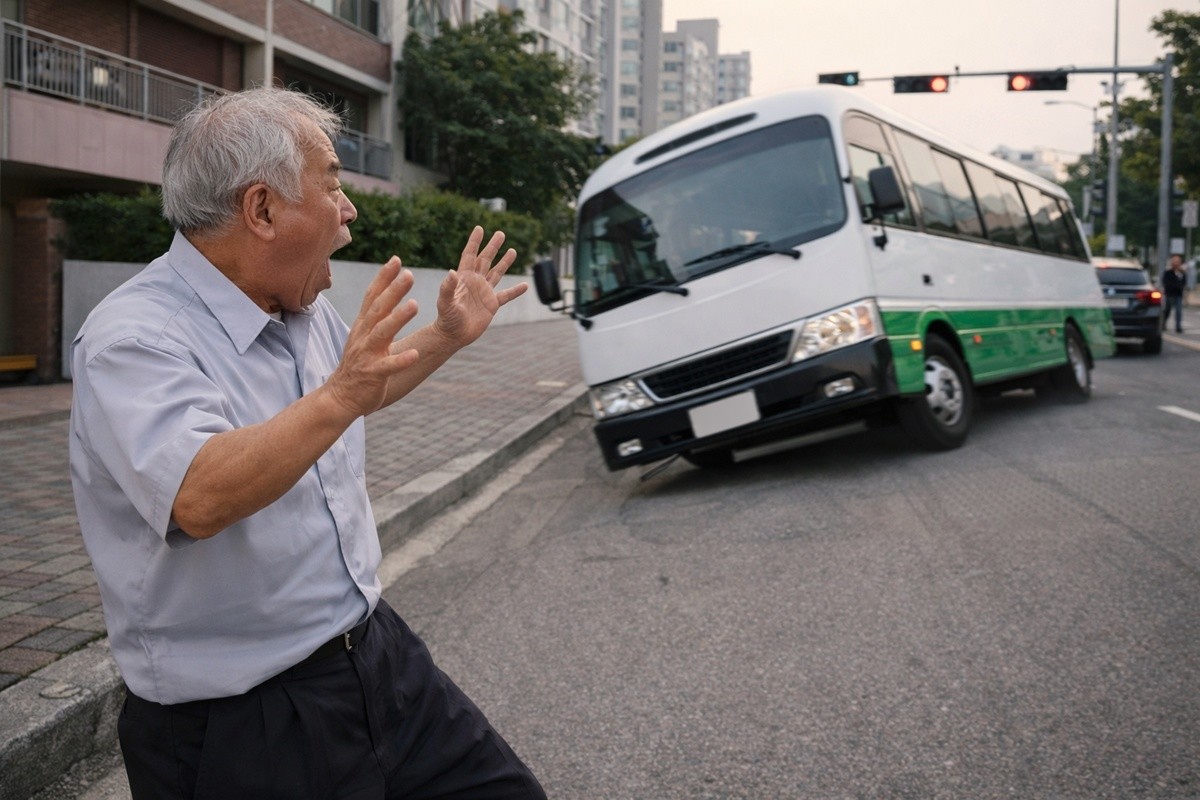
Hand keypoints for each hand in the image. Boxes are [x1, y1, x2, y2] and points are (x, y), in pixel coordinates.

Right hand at [327, 258, 420, 417]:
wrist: (340, 397)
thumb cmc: (358, 364)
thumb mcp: (364, 336)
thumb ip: (375, 316)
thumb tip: (386, 293)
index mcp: (363, 326)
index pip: (372, 296)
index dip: (383, 278)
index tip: (396, 259)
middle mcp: (364, 336)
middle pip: (378, 309)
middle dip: (393, 291)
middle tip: (409, 274)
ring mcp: (367, 355)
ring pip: (382, 333)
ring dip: (398, 318)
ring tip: (415, 304)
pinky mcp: (373, 374)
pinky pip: (388, 366)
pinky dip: (401, 360)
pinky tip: (416, 354)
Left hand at [431, 226, 527, 346]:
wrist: (454, 335)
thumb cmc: (447, 319)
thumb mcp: (445, 302)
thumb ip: (448, 288)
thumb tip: (451, 272)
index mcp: (464, 278)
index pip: (470, 255)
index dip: (474, 242)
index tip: (479, 228)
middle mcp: (475, 282)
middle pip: (485, 259)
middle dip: (492, 246)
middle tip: (500, 233)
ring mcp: (484, 292)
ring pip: (496, 273)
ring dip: (505, 262)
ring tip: (513, 250)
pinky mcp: (491, 305)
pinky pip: (506, 295)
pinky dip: (516, 291)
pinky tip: (525, 285)